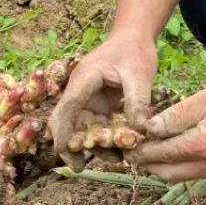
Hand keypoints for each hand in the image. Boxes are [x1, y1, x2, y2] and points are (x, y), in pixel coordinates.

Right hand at [48, 30, 156, 170]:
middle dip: (69, 144)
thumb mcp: (139, 74)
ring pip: (81, 128)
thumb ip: (137, 101)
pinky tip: (118, 150)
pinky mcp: (97, 104)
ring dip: (91, 145)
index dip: (64, 131)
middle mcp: (80, 91)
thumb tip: (140, 130)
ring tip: (114, 160)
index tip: (66, 150)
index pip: (67, 108)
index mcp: (84, 80)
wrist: (133, 37)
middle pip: (66, 121)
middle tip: (79, 167)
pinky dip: (103, 139)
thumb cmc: (134, 51)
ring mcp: (87, 99)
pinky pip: (95, 126)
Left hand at [125, 80, 205, 182]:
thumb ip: (175, 116)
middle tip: (132, 148)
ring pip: (179, 176)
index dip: (140, 149)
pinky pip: (193, 173)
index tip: (126, 143)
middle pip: (166, 173)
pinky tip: (171, 149)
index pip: (160, 154)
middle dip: (146, 162)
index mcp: (202, 146)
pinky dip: (178, 165)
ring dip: (161, 166)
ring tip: (148, 148)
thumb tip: (149, 128)